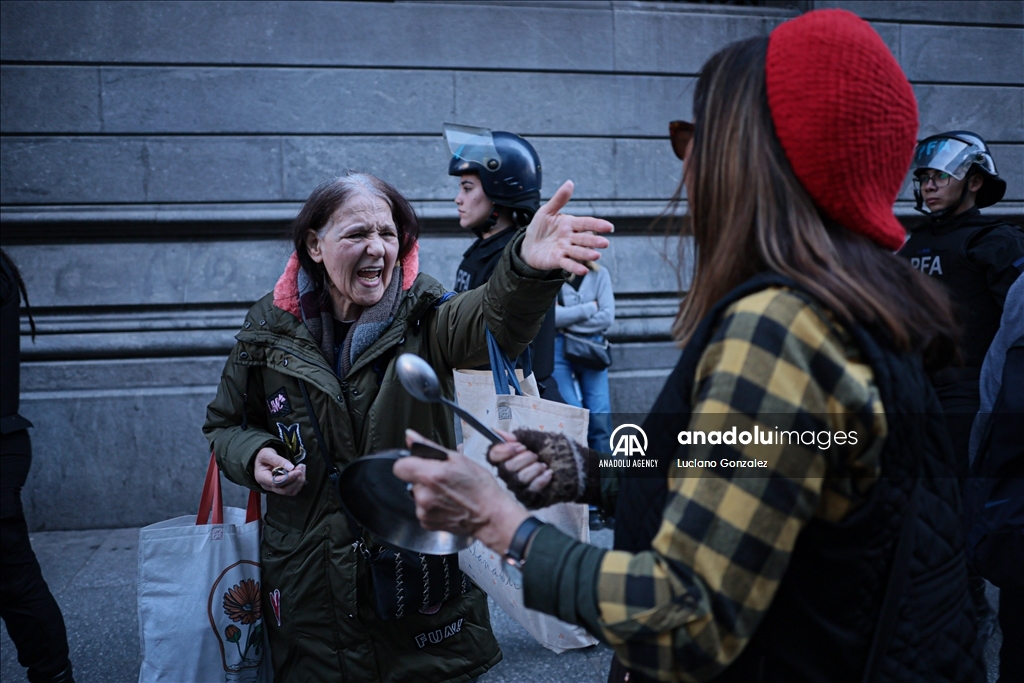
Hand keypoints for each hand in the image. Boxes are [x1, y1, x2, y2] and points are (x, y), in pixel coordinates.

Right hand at [254, 447, 306, 495]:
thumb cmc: (264, 456)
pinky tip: (301, 472)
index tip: (298, 471)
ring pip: (290, 492)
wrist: (264, 459)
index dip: (288, 478)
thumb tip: (291, 467)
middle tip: (301, 467)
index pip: (275, 483)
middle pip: (284, 490)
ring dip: (299, 481)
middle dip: (296, 480)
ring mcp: (275, 489)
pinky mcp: (281, 488)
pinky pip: (292, 490)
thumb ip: (278, 460)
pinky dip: (299, 482)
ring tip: (302, 468)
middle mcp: (268, 486)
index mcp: (262, 477)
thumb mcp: (267, 454)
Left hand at [393, 430, 528, 552]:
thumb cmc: (480, 487)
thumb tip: (410, 436)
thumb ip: (429, 447)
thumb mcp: (458, 459)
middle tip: (443, 479)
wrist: (490, 516)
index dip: (410, 463)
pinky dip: (431, 506)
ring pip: (417, 495)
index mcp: (430, 476)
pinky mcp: (426, 522)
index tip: (420, 465)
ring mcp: (424, 511)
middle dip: (423, 478)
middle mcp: (424, 495)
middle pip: (410, 481)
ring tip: (448, 493)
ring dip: (428, 492)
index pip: (400, 466)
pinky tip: (447, 503)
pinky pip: (422, 509)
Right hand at [488, 429, 552, 492]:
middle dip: (525, 458)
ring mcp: (518, 487)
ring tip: (543, 465)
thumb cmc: (554, 451)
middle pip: (506, 468)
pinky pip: (529, 489)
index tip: (520, 446)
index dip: (505, 450)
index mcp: (507, 457)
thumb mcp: (536, 439)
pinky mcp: (528, 497)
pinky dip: (541, 479)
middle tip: (536, 456)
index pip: (492, 455)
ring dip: (535, 468)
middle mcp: (508, 473)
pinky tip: (548, 473)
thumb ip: (517, 437)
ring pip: (519, 478)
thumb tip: (497, 432)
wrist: (571, 464)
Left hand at [520, 180, 612, 276]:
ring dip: (587, 254)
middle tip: (605, 243)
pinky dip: (575, 267)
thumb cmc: (540, 228)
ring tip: (597, 255)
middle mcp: (570, 237)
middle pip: (584, 238)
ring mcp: (565, 249)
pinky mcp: (558, 260)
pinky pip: (568, 264)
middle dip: (594, 241)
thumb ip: (559, 199)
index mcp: (570, 224)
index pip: (586, 223)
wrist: (528, 245)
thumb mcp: (547, 211)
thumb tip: (570, 182)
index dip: (597, 224)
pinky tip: (583, 270)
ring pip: (578, 251)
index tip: (609, 227)